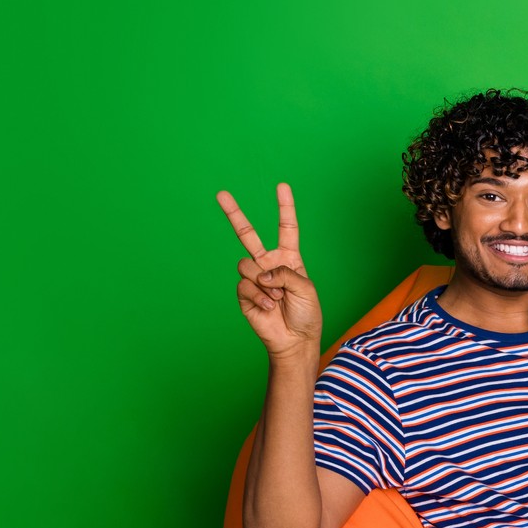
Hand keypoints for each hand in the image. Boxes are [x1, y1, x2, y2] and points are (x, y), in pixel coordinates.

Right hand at [217, 183, 321, 356]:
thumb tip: (260, 272)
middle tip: (221, 194)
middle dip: (233, 213)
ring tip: (276, 298)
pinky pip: (245, 285)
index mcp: (288, 258)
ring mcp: (255, 278)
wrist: (295, 341)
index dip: (285, 207)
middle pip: (247, 234)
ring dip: (264, 282)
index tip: (282, 186)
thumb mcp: (306, 288)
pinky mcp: (244, 294)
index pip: (286, 228)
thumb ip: (284, 272)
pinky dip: (259, 296)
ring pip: (246, 264)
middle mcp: (269, 264)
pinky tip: (268, 306)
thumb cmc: (306, 314)